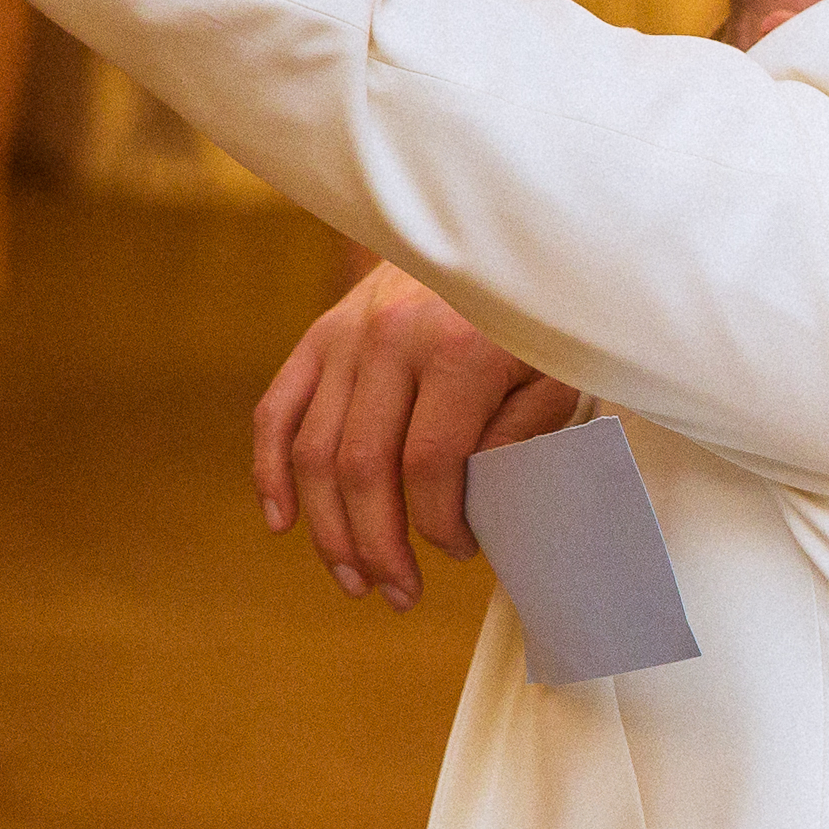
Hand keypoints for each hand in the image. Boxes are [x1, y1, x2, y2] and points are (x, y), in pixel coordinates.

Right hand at [250, 261, 580, 609]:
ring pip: (315, 450)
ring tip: (354, 579)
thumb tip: (467, 501)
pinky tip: (282, 521)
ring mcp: (347, 334)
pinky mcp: (321, 333)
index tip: (459, 552)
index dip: (438, 525)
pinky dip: (271, 470)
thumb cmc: (538, 315)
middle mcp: (392, 339)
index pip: (429, 466)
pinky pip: (278, 409)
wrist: (496, 234)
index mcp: (458, 349)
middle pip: (363, 467)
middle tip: (397, 594)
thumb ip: (521, 433)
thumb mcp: (557, 369)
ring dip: (327, 528)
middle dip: (377, 545)